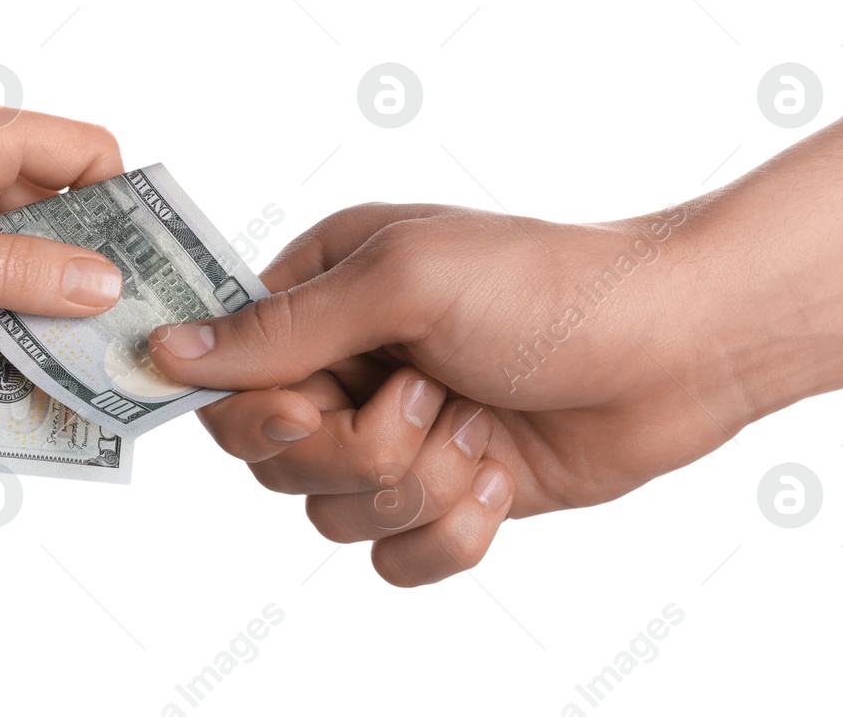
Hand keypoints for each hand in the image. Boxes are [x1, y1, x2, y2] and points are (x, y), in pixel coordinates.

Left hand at [0, 97, 125, 317]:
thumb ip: (10, 271)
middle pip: (56, 201)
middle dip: (85, 265)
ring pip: (11, 237)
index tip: (147, 277)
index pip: (88, 152)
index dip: (124, 209)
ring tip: (65, 359)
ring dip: (32, 291)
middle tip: (114, 338)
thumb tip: (104, 284)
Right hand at [149, 202, 735, 585]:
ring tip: (481, 427)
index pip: (228, 379)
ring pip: (332, 516)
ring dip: (417, 484)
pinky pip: (394, 559)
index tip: (308, 411)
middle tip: (429, 399)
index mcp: (322, 295)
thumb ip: (282, 328)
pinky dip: (450, 532)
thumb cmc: (549, 287)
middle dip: (358, 451)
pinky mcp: (445, 494)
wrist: (677, 348)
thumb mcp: (403, 282)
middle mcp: (349, 368)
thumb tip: (165, 353)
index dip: (258, 413)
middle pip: (274, 461)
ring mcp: (398, 435)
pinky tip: (500, 476)